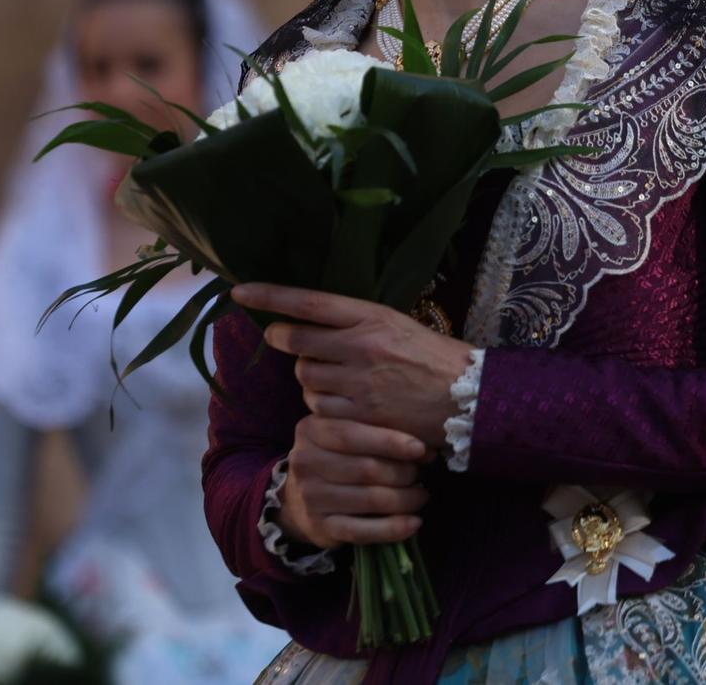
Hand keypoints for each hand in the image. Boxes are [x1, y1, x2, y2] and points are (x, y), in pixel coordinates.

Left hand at [234, 284, 475, 449]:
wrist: (465, 396)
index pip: (309, 301)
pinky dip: (323, 406)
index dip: (270, 295)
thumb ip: (352, 321)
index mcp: (371, 316)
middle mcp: (361, 346)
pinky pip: (319, 409)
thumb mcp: (395, 323)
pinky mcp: (360, 414)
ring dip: (310, 377)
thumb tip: (305, 319)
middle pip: (296, 342)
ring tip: (335, 378)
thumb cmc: (430, 357)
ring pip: (305, 377)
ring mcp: (359, 382)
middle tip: (280, 338)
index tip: (240, 292)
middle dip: (282, 340)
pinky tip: (344, 403)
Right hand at [276, 414, 427, 549]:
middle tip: (422, 473)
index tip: (419, 448)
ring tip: (421, 495)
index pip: (351, 435)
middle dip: (402, 472)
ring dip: (405, 499)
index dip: (388, 441)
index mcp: (311, 431)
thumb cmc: (334, 457)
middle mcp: (306, 463)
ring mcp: (311, 497)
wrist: (299, 497)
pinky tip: (414, 523)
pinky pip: (362, 531)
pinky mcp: (320, 527)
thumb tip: (422, 446)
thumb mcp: (343, 433)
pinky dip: (393, 528)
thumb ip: (373, 429)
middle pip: (365, 468)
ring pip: (369, 499)